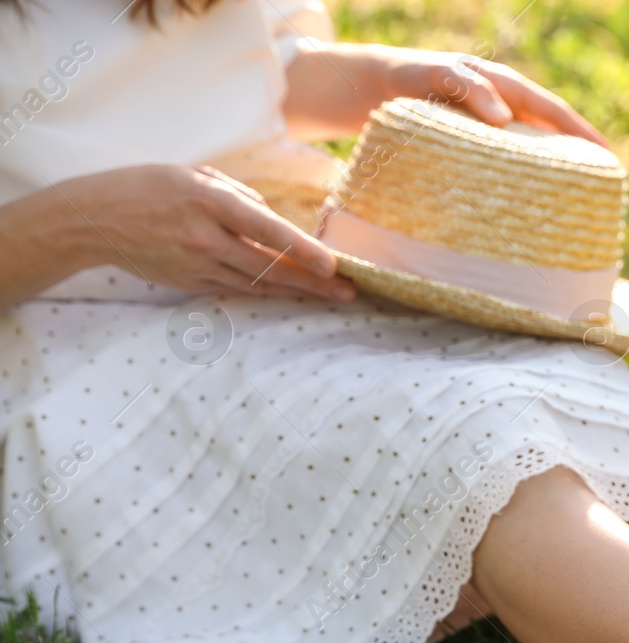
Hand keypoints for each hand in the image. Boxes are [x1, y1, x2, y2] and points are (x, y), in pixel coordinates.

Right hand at [55, 165, 355, 300]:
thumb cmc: (146, 187)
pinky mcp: (190, 282)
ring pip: (257, 282)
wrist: (92, 220)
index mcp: (209, 201)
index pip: (266, 229)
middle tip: (349, 292)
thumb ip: (237, 194)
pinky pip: (236, 287)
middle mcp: (204, 237)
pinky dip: (264, 289)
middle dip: (313, 282)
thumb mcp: (192, 175)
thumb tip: (273, 218)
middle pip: (269, 266)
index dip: (302, 250)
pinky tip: (290, 292)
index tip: (333, 265)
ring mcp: (196, 264)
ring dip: (296, 290)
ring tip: (330, 295)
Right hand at [282, 43, 608, 148]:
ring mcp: (458, 75)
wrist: (357, 87)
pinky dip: (481, 97)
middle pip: (540, 103)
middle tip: (601, 153)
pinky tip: (500, 117)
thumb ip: (478, 176)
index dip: (579, 139)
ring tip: (565, 138)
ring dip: (536, 111)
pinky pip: (457, 81)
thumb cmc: (411, 131)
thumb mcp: (450, 156)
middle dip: (573, 125)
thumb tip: (503, 231)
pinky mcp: (425, 72)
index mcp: (498, 107)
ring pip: (506, 87)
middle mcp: (487, 86)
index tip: (612, 167)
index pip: (547, 121)